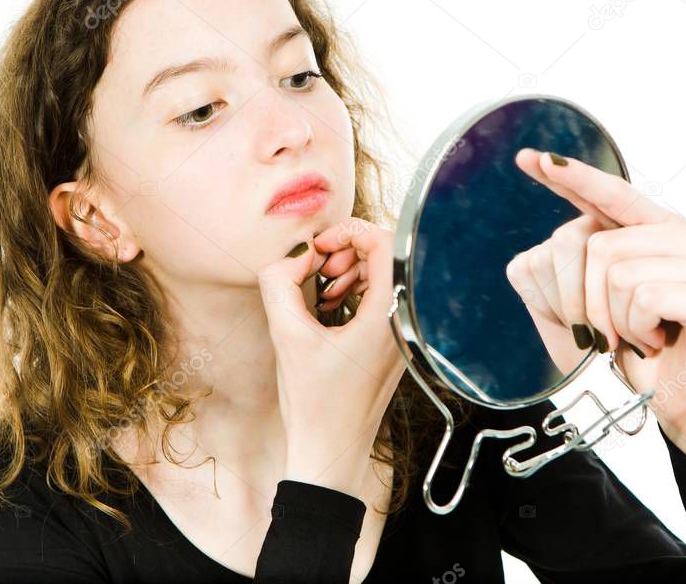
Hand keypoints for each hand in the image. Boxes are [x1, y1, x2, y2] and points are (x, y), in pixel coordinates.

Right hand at [256, 217, 405, 495]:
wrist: (330, 451)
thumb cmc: (313, 403)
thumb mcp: (286, 335)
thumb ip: (280, 283)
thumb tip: (295, 257)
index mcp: (388, 317)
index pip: (384, 244)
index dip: (347, 233)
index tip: (318, 248)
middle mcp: (405, 322)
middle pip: (388, 256)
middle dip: (349, 251)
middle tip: (320, 267)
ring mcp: (404, 334)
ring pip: (387, 276)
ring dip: (353, 270)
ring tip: (324, 288)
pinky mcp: (395, 344)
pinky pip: (384, 298)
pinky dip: (358, 290)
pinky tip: (332, 304)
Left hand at [505, 148, 685, 458]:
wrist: (672, 403)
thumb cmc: (628, 350)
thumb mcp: (585, 303)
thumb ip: (575, 263)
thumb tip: (565, 233)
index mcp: (651, 229)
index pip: (608, 192)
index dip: (569, 176)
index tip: (531, 158)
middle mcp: (684, 234)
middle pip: (593, 243)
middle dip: (581, 298)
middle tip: (607, 329)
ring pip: (617, 272)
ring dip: (613, 319)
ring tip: (638, 334)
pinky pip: (645, 296)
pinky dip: (637, 329)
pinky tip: (657, 340)